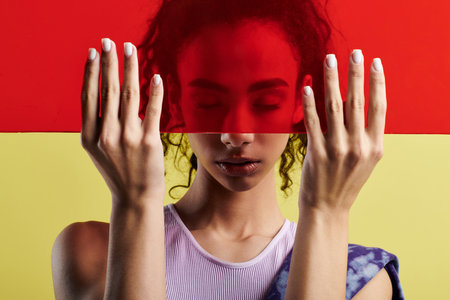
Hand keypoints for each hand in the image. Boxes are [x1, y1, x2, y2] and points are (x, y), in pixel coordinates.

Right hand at [80, 38, 164, 204]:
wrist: (135, 198)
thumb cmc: (118, 171)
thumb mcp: (99, 150)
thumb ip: (100, 124)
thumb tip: (111, 94)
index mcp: (89, 137)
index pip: (88, 96)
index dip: (91, 72)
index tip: (93, 52)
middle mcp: (106, 136)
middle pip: (108, 90)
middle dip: (110, 62)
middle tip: (111, 42)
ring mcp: (128, 139)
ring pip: (130, 95)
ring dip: (131, 69)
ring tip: (131, 50)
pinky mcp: (149, 142)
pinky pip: (153, 111)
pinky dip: (155, 92)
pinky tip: (155, 77)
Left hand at [299, 50, 385, 213]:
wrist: (328, 207)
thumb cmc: (346, 181)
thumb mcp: (366, 160)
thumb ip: (366, 135)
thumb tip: (362, 105)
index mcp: (375, 146)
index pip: (379, 107)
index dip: (378, 82)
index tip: (375, 63)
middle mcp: (358, 146)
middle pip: (357, 101)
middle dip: (355, 74)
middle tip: (354, 53)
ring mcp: (337, 149)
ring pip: (334, 107)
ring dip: (332, 81)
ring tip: (330, 61)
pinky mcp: (316, 153)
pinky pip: (313, 123)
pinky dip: (310, 104)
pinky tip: (307, 88)